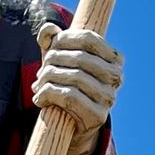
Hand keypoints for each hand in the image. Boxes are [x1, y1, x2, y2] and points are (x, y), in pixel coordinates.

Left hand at [34, 22, 122, 154]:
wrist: (73, 125)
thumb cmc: (67, 84)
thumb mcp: (60, 60)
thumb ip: (53, 41)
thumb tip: (48, 29)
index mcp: (114, 59)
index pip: (88, 38)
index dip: (65, 39)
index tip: (49, 46)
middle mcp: (116, 77)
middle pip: (80, 57)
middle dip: (53, 60)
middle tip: (40, 71)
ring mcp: (110, 97)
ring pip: (74, 77)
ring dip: (48, 79)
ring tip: (37, 85)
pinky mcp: (98, 115)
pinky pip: (69, 97)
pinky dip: (48, 94)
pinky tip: (39, 98)